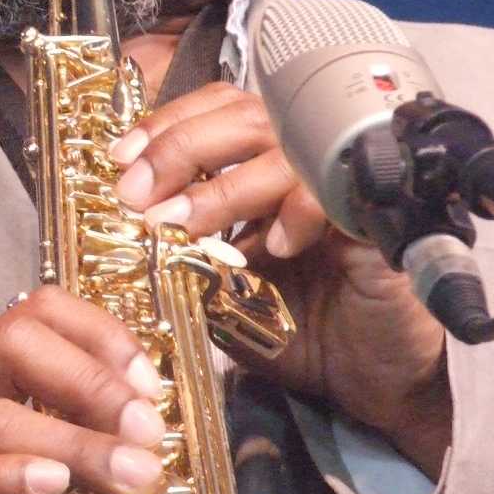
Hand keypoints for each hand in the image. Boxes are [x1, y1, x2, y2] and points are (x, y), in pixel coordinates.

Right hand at [0, 287, 164, 493]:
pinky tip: (50, 485)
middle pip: (17, 341)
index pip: (41, 316)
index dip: (102, 339)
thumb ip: (84, 490)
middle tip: (146, 431)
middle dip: (93, 380)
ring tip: (127, 474)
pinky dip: (3, 476)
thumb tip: (146, 466)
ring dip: (74, 442)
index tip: (151, 389)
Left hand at [111, 82, 449, 479]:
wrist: (367, 383)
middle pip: (244, 117)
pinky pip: (331, 194)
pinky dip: (294, 213)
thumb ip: (185, 251)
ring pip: (281, 151)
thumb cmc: (298, 331)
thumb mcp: (220, 289)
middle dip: (180, 148)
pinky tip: (273, 248)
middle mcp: (303, 164)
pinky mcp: (371, 222)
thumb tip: (127, 226)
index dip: (167, 124)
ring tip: (180, 222)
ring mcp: (339, 188)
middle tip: (137, 192)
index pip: (217, 110)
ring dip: (221, 187)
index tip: (123, 159)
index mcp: (265, 167)